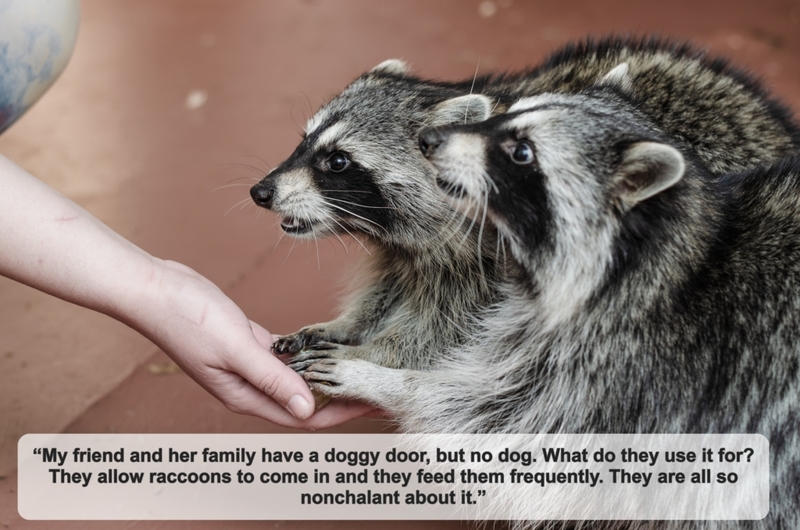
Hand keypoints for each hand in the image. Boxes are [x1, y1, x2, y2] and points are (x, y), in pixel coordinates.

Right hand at [127, 259, 375, 428]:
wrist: (153, 289)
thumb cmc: (186, 317)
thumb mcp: (236, 348)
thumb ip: (272, 378)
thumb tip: (308, 409)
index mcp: (245, 395)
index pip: (303, 417)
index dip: (340, 413)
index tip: (372, 404)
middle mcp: (248, 386)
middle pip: (304, 401)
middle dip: (340, 397)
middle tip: (375, 387)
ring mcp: (247, 366)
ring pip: (295, 380)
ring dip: (325, 376)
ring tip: (357, 370)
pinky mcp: (246, 344)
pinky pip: (283, 358)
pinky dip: (305, 356)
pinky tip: (325, 349)